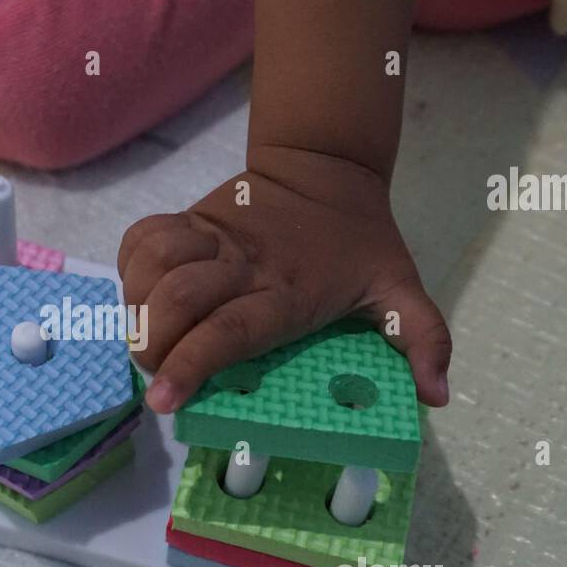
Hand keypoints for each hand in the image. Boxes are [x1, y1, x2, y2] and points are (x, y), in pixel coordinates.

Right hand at [117, 146, 451, 413]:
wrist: (328, 165)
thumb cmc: (360, 242)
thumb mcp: (400, 290)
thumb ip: (424, 340)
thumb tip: (436, 396)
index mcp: (289, 290)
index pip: (230, 330)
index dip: (190, 366)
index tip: (163, 401)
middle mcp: (242, 262)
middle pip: (177, 300)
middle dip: (153, 344)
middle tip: (157, 372)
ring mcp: (210, 235)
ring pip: (151, 264)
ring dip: (136, 306)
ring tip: (149, 335)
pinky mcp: (188, 217)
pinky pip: (141, 239)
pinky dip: (130, 269)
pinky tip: (143, 294)